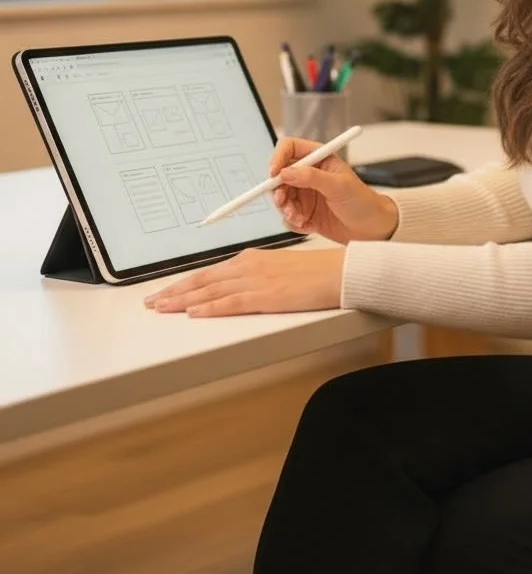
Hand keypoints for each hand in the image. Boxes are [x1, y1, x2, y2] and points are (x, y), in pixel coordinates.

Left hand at [143, 246, 344, 316]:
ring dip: (183, 301)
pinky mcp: (267, 296)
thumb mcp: (280, 269)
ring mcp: (256, 280)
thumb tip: (237, 288)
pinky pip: (232, 302)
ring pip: (211, 291)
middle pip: (203, 280)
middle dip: (174, 292)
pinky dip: (210, 308)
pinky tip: (194, 313)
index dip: (184, 284)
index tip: (164, 292)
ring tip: (161, 308)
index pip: (209, 273)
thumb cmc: (315, 273)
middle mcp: (249, 266)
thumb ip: (257, 277)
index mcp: (251, 259)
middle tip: (150, 302)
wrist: (339, 271)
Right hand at [270, 136, 398, 243]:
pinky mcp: (304, 212)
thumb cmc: (363, 202)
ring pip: (281, 198)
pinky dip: (293, 222)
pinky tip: (308, 225)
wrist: (372, 229)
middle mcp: (309, 174)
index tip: (274, 173)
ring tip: (300, 218)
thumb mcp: (339, 186)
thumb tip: (286, 172)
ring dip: (286, 209)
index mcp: (319, 158)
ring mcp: (305, 194)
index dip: (278, 158)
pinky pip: (287, 216)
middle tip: (283, 202)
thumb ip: (312, 177)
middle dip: (278, 190)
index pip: (289, 148)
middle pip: (279, 176)